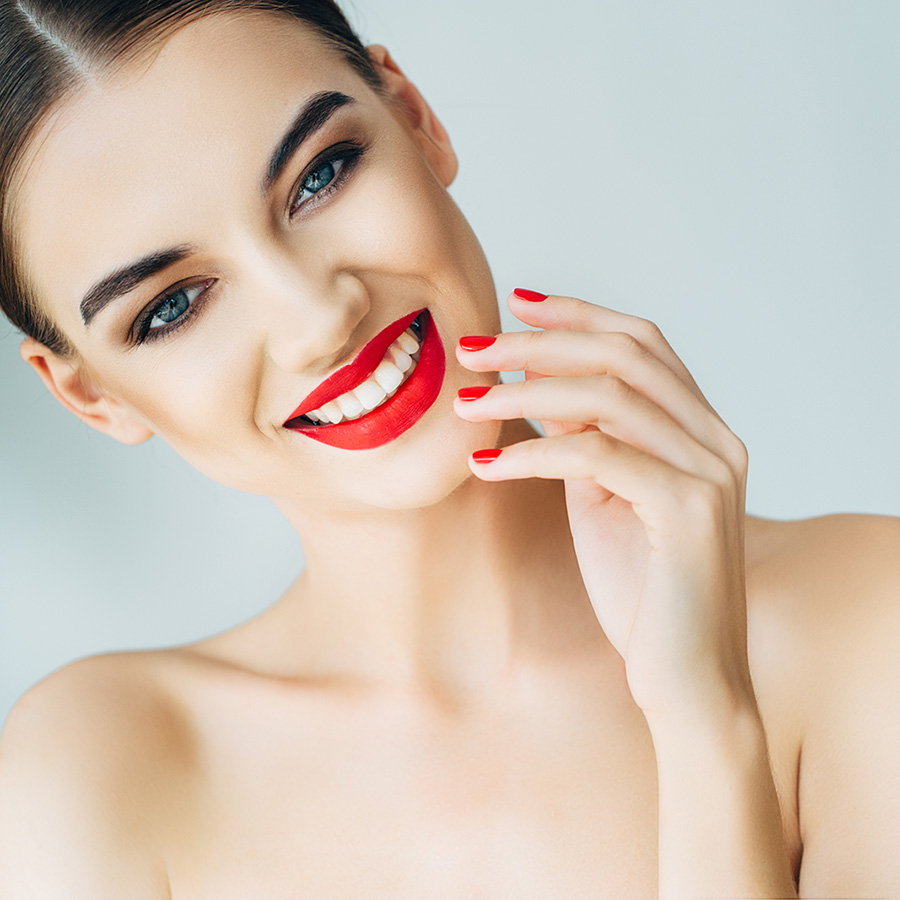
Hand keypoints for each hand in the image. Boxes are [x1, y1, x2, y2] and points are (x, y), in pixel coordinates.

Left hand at [454, 290, 754, 723]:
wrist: (686, 680)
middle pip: (623, 354)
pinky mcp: (688, 507)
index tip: (514, 302)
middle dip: (538, 344)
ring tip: (465, 403)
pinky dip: (531, 453)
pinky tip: (483, 464)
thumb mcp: (604, 497)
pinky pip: (596, 454)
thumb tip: (532, 386)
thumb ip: (584, 439)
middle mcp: (716, 440)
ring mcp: (710, 470)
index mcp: (701, 431)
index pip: (641, 343)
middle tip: (471, 350)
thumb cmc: (640, 591)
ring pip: (606, 396)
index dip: (578, 314)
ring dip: (523, 392)